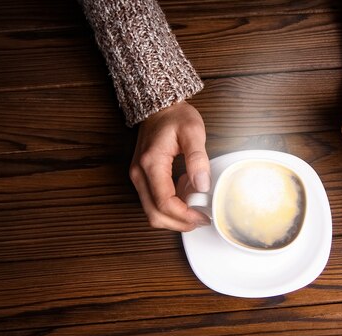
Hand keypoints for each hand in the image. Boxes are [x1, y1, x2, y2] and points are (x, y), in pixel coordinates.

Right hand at [129, 101, 210, 230]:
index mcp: (151, 164)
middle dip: (179, 223)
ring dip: (174, 217)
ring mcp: (138, 177)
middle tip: (201, 219)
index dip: (184, 216)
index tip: (203, 216)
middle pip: (154, 214)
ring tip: (195, 207)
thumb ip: (198, 159)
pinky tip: (186, 196)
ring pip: (152, 212)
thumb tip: (202, 186)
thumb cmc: (175, 116)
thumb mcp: (193, 131)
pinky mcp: (142, 179)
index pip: (164, 203)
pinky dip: (170, 207)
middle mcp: (139, 174)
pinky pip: (153, 203)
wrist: (159, 107)